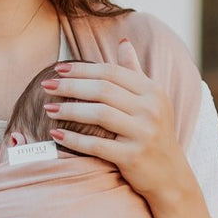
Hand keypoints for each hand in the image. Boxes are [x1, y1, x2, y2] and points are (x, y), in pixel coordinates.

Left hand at [39, 37, 189, 210]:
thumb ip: (134, 71)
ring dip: (69, 110)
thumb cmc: (154, 132)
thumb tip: (123, 42)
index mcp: (152, 91)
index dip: (82, 69)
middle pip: (102, 90)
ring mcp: (143, 133)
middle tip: (46, 85)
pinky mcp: (133, 157)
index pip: (111, 72)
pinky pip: (97, 145)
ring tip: (48, 108)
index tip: (58, 68)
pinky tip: (56, 133)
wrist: (170, 176)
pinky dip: (74, 139)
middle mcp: (151, 109)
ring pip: (99, 114)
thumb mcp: (152, 100)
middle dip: (70, 86)